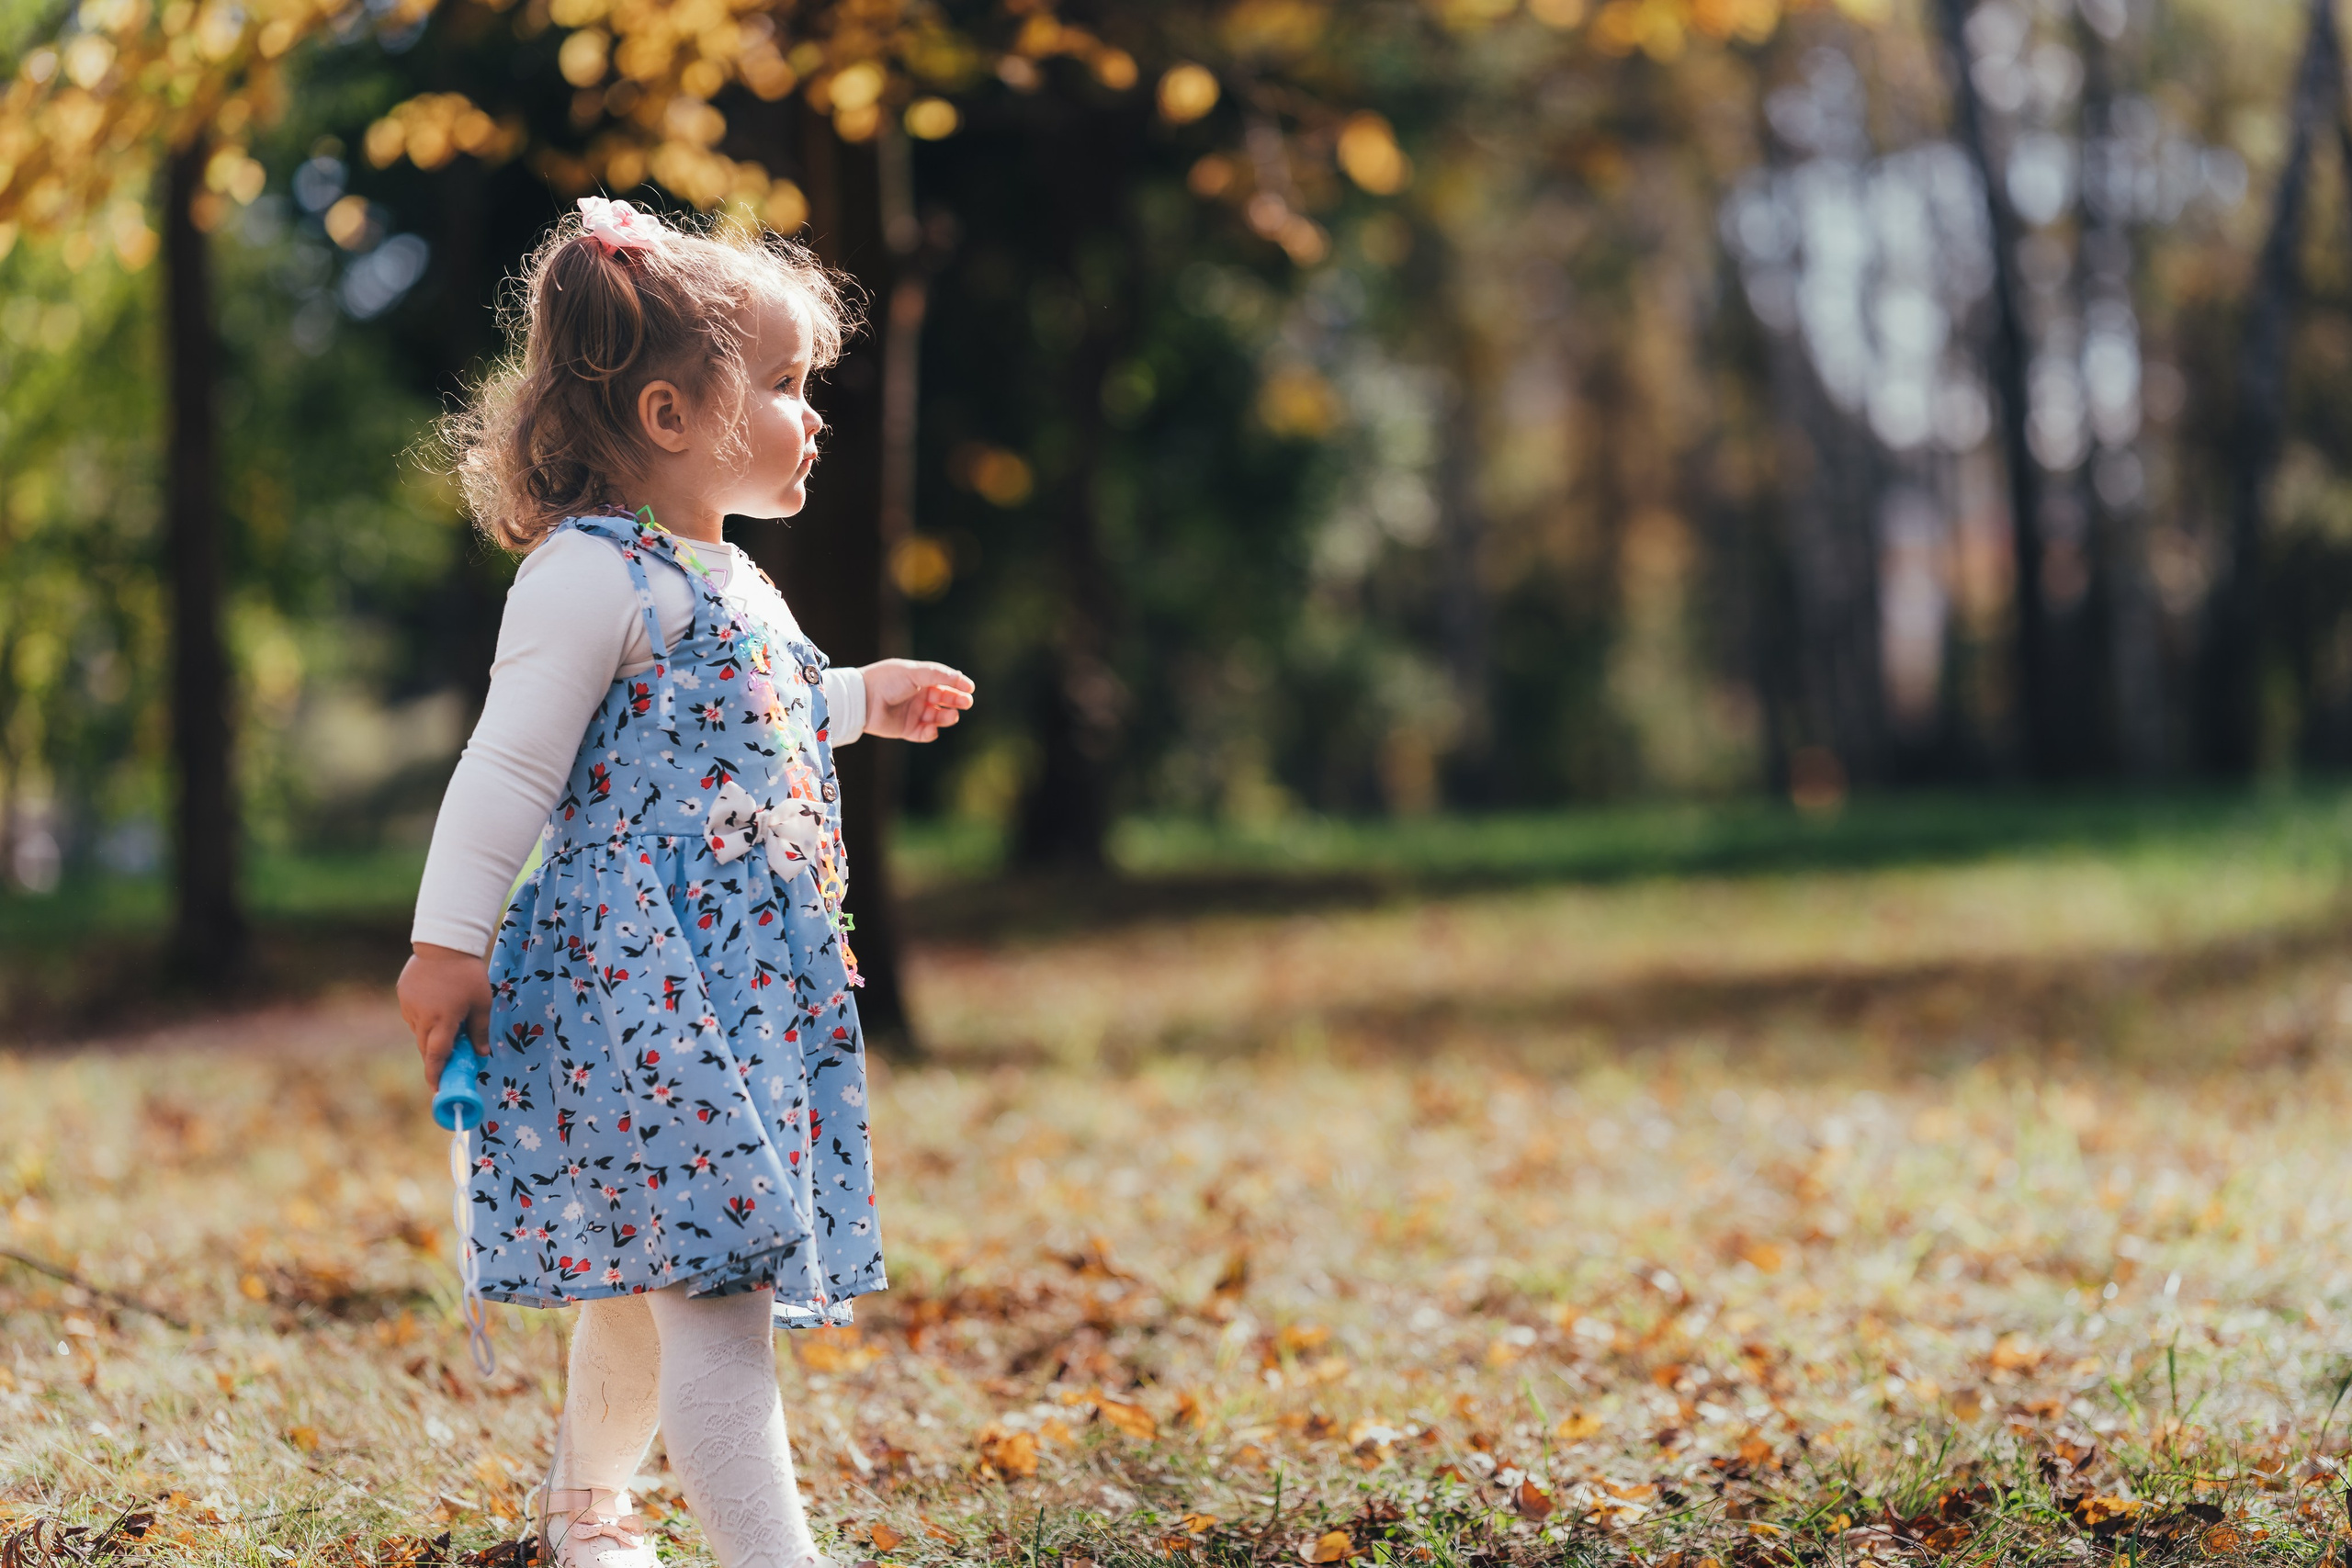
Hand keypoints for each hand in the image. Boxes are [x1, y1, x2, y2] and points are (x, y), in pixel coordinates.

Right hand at [399, 942, 492, 1087]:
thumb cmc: (468, 974)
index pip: (438, 1056)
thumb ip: (480, 1031)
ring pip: (419, 1033)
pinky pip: (414, 1016)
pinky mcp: (403, 997)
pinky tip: (437, 1005)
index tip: (437, 1090)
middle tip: (448, 1063)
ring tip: (448, 1022)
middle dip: (436, 1058)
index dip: (436, 1075)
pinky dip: (424, 1019)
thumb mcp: (481, 1003)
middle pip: (427, 1048)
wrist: (443, 944)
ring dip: (431, 1036)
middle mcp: (423, 1017)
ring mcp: (409, 1007)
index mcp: (443, 1020)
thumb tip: (482, 1055)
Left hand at [860, 658, 974, 741]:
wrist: (863, 699)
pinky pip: (925, 733)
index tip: (970, 688)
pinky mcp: (907, 729)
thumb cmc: (886, 680)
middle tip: (966, 703)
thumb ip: (937, 674)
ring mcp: (914, 713)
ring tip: (951, 716)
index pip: (945, 682)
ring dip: (947, 717)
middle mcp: (919, 696)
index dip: (958, 684)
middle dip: (957, 701)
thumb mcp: (914, 672)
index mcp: (920, 679)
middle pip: (945, 700)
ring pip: (938, 718)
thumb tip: (959, 677)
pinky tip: (932, 728)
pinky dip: (931, 732)